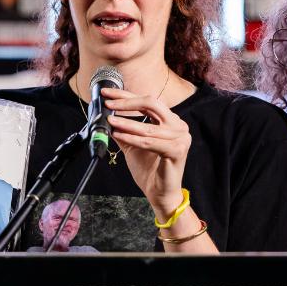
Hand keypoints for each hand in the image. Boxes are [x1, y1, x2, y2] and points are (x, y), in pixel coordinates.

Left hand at [102, 87, 191, 215]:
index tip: (107, 92)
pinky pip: (149, 142)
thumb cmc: (149, 169)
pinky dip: (132, 138)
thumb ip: (122, 129)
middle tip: (108, 104)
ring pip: (148, 126)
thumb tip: (105, 116)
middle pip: (152, 103)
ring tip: (110, 121)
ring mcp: (180, 137)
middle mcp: (178, 125)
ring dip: (126, 123)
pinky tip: (118, 135)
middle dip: (127, 102)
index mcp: (169, 120)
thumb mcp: (132, 144)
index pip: (147, 101)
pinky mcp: (177, 151)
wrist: (160, 193)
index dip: (125, 95)